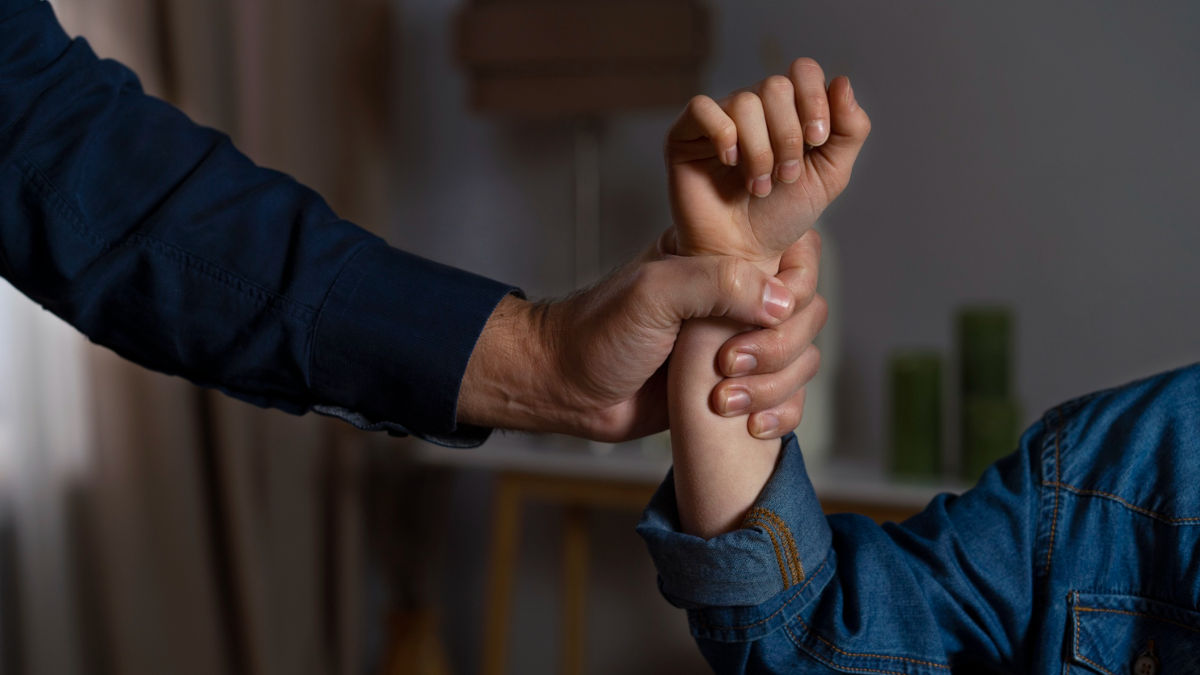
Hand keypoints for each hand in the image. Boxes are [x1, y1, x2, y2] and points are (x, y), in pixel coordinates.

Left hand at [455, 230, 824, 441]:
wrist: (568, 389)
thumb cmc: (599, 332)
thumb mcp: (653, 292)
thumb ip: (717, 283)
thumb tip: (782, 302)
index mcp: (722, 257)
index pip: (796, 256)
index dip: (793, 288)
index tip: (760, 316)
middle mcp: (738, 297)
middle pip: (808, 313)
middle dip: (778, 348)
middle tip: (727, 365)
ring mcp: (740, 343)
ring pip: (803, 359)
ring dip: (774, 386)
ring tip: (722, 401)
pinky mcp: (737, 387)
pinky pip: (788, 398)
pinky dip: (781, 414)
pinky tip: (751, 426)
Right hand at [666, 58, 870, 260]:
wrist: (744, 254)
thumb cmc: (781, 216)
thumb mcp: (830, 175)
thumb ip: (849, 131)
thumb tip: (843, 81)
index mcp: (788, 110)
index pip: (802, 72)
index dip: (814, 99)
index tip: (817, 140)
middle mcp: (753, 108)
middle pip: (776, 86)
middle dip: (788, 136)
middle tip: (785, 177)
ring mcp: (719, 119)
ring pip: (745, 102)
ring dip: (760, 151)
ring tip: (758, 186)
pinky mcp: (685, 134)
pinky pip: (703, 108)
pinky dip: (723, 135)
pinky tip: (729, 163)